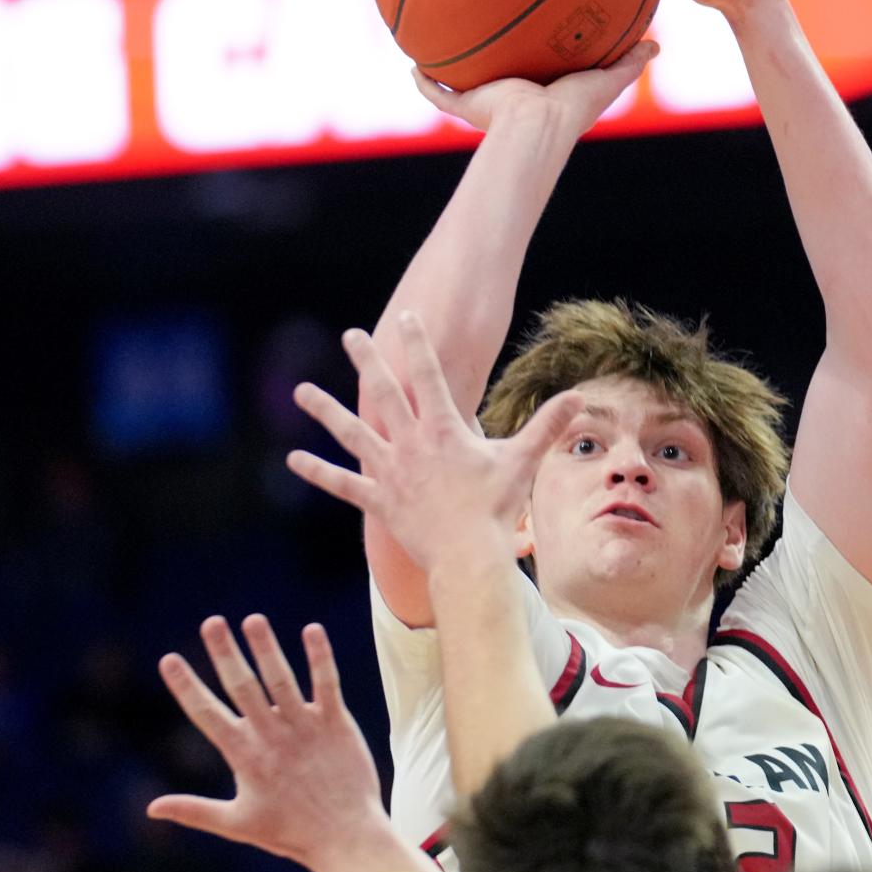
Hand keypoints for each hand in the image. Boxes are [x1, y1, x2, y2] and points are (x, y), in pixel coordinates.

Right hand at [149, 614, 384, 866]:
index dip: (187, 686)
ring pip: (281, 680)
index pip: (207, 714)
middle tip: (211, 622)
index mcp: (244, 756)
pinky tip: (312, 630)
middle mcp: (271, 736)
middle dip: (225, 653)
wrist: (346, 838)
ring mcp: (304, 727)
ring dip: (266, 648)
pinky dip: (319, 657)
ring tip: (252, 620)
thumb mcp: (236, 824)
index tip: (169, 659)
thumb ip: (194, 810)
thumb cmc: (290, 832)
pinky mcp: (336, 723)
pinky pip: (326, 684)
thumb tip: (150, 809)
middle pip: (242, 687)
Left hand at [286, 311, 582, 572]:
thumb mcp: (523, 461)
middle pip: (383, 393)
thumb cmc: (496, 509)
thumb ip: (547, 425)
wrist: (468, 555)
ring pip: (352, 433)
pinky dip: (318, 472)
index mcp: (443, 431)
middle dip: (367, 361)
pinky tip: (293, 459)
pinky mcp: (378, 500)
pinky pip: (342, 483)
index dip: (417, 343)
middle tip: (351, 334)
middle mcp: (410, 444)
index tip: (405, 316)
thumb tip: (578, 395)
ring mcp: (389, 472)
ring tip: (301, 391)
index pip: (428, 376)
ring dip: (325, 410)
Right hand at [412, 37, 656, 136]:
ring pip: (461, 86)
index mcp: (539, 95)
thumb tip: (656, 44)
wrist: (537, 125)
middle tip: (480, 37)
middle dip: (487, 63)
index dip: (530, 60)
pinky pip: (438, 94)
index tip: (527, 41)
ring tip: (435, 46)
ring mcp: (484, 103)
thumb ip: (629, 62)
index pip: (533, 75)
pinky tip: (413, 65)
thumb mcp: (606, 79)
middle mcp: (509, 98)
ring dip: (449, 70)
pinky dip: (425, 82)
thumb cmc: (572, 108)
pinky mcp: (466, 106)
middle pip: (494, 79)